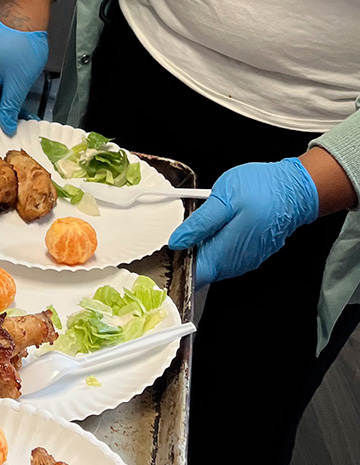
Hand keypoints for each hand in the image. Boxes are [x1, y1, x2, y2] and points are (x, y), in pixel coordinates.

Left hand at [168, 157, 318, 286]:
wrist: (297, 189)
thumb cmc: (264, 190)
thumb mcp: (223, 199)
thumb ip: (199, 223)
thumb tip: (177, 241)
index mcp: (223, 253)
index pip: (191, 275)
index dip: (176, 266)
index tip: (166, 254)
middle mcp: (234, 263)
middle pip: (201, 269)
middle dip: (187, 254)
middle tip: (183, 232)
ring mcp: (244, 261)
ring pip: (213, 262)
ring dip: (203, 248)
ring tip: (203, 226)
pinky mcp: (250, 254)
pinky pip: (226, 256)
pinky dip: (217, 245)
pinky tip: (218, 227)